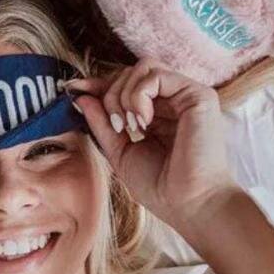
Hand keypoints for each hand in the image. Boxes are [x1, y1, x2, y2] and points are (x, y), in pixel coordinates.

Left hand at [69, 60, 237, 235]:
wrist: (188, 206)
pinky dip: (138, 95)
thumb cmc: (160, 187)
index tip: (74, 89)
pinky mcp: (198, 95)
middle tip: (117, 127)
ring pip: (142, 67)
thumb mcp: (120, 151)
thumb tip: (81, 96)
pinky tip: (143, 121)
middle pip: (131, 72)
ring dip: (124, 95)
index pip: (127, 84)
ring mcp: (187, 95)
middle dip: (111, 94)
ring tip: (130, 126)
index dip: (99, 84)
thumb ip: (102, 122)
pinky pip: (155, 74)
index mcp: (159, 113)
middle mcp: (175, 100)